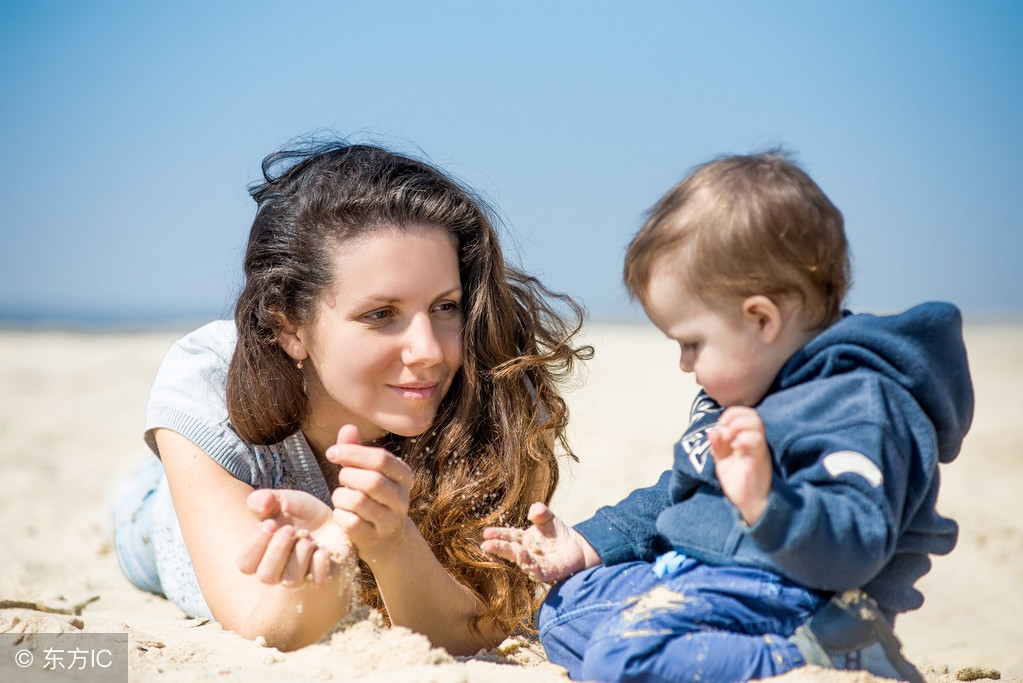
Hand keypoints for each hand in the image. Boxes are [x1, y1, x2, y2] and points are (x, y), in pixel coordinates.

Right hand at [237, 488, 354, 586]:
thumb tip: (262, 502)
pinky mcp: (323, 576)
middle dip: (277, 550)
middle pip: (266, 576)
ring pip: (291, 580)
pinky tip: (323, 549)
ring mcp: (301, 577)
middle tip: (290, 529)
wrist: (334, 519)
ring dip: (299, 555)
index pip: (246, 563)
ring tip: (309, 538)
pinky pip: (318, 581)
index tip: (270, 523)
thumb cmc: (301, 514)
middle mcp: (278, 571)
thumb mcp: (283, 500)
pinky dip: (320, 564)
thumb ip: (265, 499)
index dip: (254, 546)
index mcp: (261, 554)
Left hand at [326, 424, 413, 563]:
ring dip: (341, 496)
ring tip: (341, 496)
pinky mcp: (374, 540)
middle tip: (341, 478)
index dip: (353, 453)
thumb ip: (356, 450)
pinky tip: (341, 513)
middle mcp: (402, 499)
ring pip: (359, 502)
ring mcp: (390, 522)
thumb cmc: (372, 497)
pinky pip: (350, 523)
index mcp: (404, 476)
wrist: (386, 539)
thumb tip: (348, 427)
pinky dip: (339, 515)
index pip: (382, 459)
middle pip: (372, 481)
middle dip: (347, 476)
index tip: (331, 452)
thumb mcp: (366, 472)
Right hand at [481, 502, 595, 582]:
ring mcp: (535, 564)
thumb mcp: (548, 518)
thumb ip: (541, 512)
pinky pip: (537, 572)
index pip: (508, 536)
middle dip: (499, 547)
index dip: (497, 535)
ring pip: (522, 562)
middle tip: (486, 545)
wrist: (577, 547)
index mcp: (523, 540)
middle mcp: (526, 553)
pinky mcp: (547, 573)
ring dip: (516, 556)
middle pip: (510, 550)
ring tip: (513, 549)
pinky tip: (527, 560)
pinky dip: (531, 567)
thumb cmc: (558, 533)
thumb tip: (534, 510)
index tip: (486, 533)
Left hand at [707, 406, 772, 525]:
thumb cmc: (739, 481)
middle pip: (752, 415)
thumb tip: (712, 431)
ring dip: (737, 426)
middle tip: (724, 431)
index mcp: (747, 438)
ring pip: (756, 423)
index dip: (731, 414)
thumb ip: (717, 446)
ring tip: (728, 439)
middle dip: (734, 417)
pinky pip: (756, 441)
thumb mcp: (723, 461)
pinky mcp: (760, 459)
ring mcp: (759, 448)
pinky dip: (743, 438)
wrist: (750, 503)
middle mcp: (756, 440)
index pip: (744, 414)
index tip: (720, 425)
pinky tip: (734, 446)